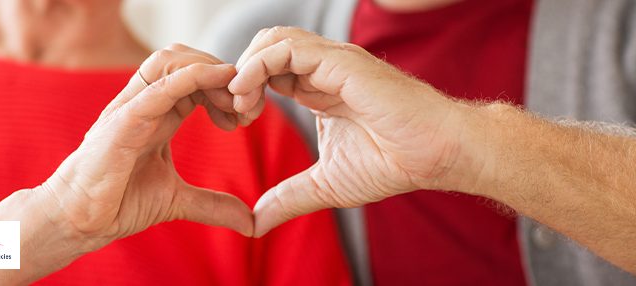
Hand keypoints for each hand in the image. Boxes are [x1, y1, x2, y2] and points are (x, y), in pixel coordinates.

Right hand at [14, 45, 252, 275]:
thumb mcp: (177, 201)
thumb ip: (213, 205)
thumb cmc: (116, 202)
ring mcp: (132, 107)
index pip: (196, 78)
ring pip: (171, 60)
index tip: (247, 115)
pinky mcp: (123, 120)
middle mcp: (145, 103)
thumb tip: (250, 223)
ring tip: (234, 99)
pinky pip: (158, 86)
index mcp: (158, 113)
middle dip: (223, 73)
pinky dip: (192, 76)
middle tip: (247, 106)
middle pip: (186, 58)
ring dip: (210, 69)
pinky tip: (218, 80)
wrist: (78, 220)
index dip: (226, 88)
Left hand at [229, 27, 482, 236]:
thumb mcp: (325, 184)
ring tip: (240, 103)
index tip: (237, 121)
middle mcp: (321, 68)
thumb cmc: (392, 163)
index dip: (244, 90)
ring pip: (272, 40)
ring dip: (246, 68)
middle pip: (264, 47)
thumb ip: (289, 197)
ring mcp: (330, 61)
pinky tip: (249, 94)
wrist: (435, 154)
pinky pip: (287, 48)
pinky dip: (258, 65)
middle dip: (240, 75)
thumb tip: (256, 222)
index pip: (267, 70)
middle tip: (235, 112)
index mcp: (316, 88)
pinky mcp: (340, 61)